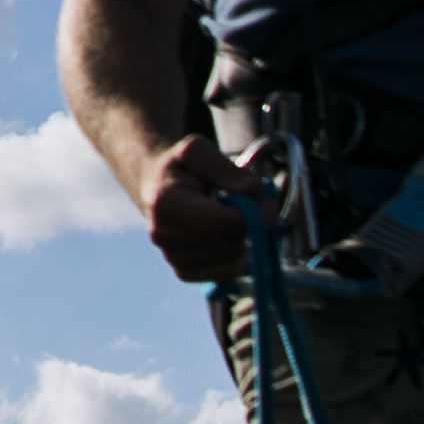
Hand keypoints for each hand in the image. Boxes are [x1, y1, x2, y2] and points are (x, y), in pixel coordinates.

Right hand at [138, 131, 258, 287]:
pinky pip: (227, 273)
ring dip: (243, 238)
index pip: (227, 221)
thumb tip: (254, 189)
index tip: (268, 200)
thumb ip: (225, 167)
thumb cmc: (180, 166)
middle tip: (250, 204)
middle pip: (233, 240)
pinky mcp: (182, 272)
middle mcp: (164, 235)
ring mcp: (171, 257)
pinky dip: (235, 256)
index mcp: (167, 203)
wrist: (155, 187)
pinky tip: (225, 235)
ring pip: (234, 258)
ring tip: (230, 216)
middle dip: (251, 223)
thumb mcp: (198, 150)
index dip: (258, 212)